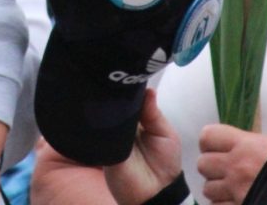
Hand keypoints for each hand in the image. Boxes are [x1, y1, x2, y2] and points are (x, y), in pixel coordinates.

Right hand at [104, 90, 183, 204]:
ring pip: (106, 115)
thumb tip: (148, 90)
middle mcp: (122, 126)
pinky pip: (101, 133)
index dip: (129, 89)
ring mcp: (112, 137)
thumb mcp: (165, 134)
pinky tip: (107, 115)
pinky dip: (103, 125)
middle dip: (118, 96)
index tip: (129, 75)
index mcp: (137, 119)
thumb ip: (154, 113)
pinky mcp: (105, 149)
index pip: (129, 99)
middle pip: (116, 104)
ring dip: (110, 108)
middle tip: (119, 83)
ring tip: (115, 99)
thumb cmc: (165, 163)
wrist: (158, 192)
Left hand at [196, 124, 266, 204]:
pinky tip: (234, 202)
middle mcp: (236, 166)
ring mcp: (236, 190)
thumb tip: (238, 146)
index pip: (208, 136)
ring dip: (218, 190)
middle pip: (203, 164)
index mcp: (246, 145)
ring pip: (208, 189)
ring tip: (232, 191)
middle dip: (212, 169)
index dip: (210, 143)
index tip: (217, 148)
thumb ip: (252, 145)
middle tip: (226, 172)